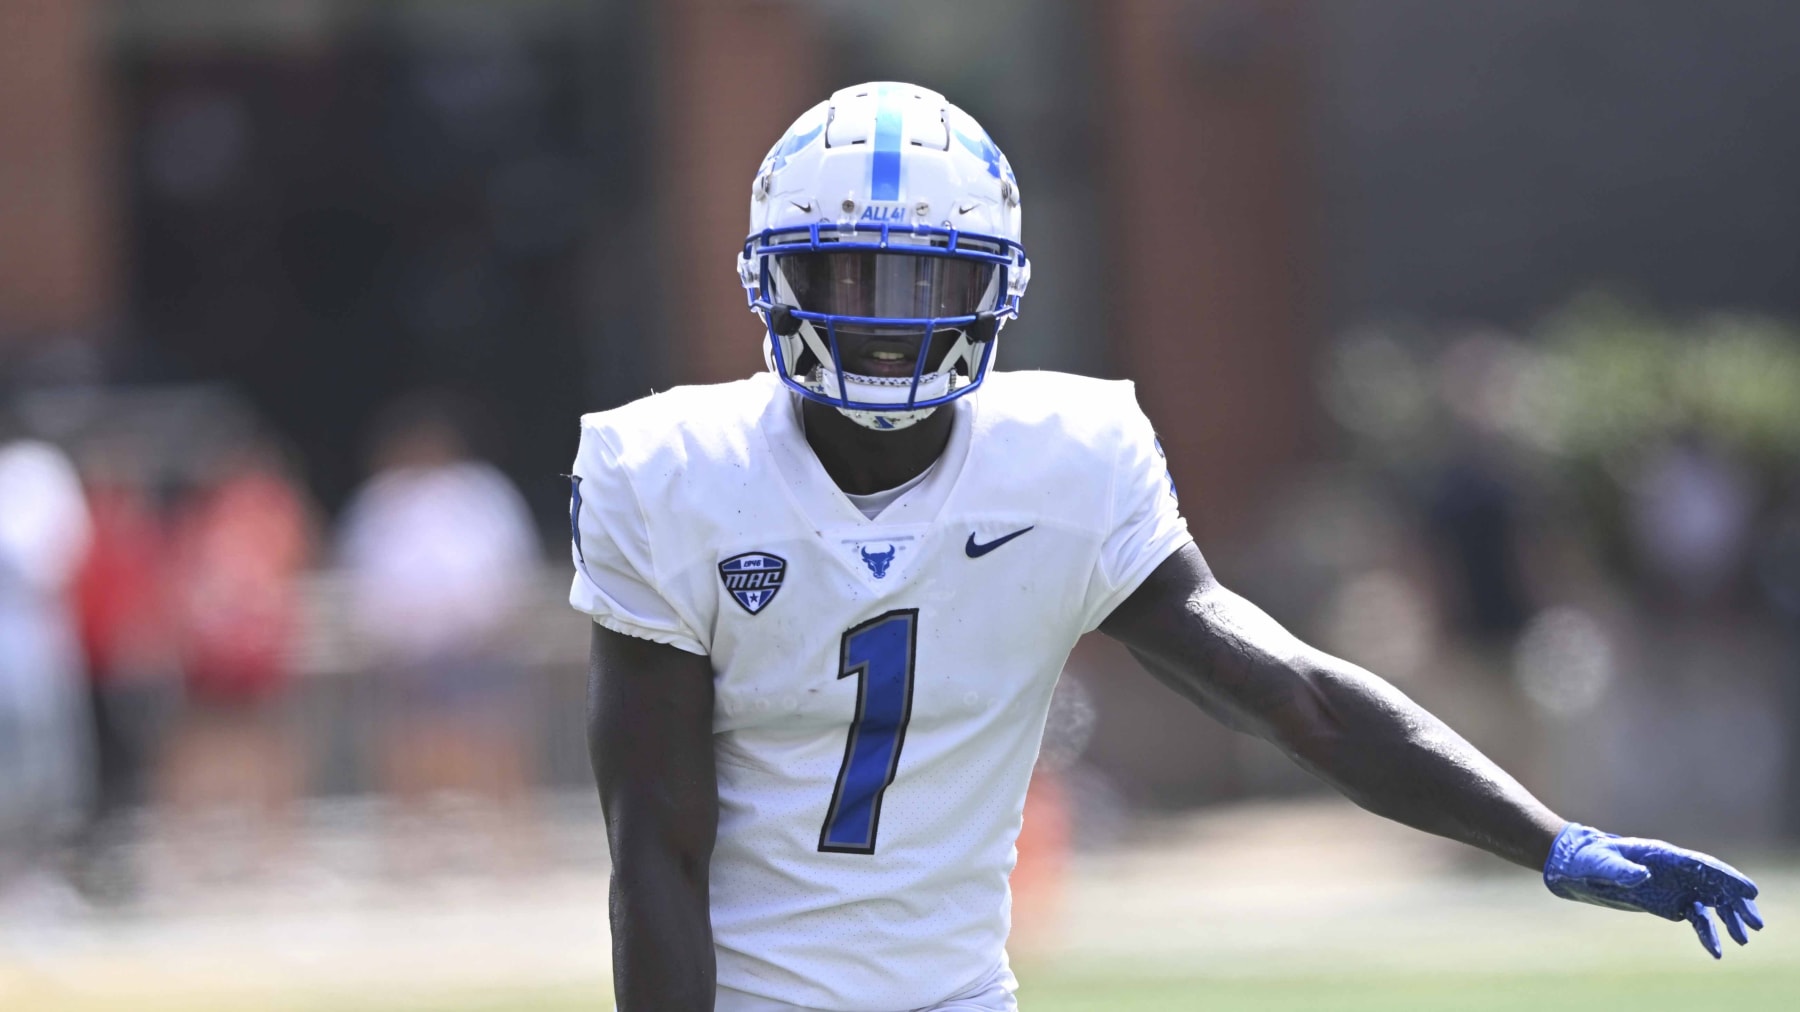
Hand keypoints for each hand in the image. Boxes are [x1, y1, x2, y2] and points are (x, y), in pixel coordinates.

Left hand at [1543, 823, 1763, 957]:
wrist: (1574, 868)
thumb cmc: (1587, 859)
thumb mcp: (1600, 864)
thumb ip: (1620, 871)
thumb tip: (1642, 877)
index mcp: (1662, 856)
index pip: (1702, 865)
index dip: (1727, 877)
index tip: (1749, 891)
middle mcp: (1673, 871)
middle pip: (1713, 884)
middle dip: (1735, 901)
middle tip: (1755, 923)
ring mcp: (1672, 888)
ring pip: (1708, 902)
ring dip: (1728, 919)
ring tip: (1743, 938)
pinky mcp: (1666, 904)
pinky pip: (1694, 918)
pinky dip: (1707, 933)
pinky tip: (1717, 951)